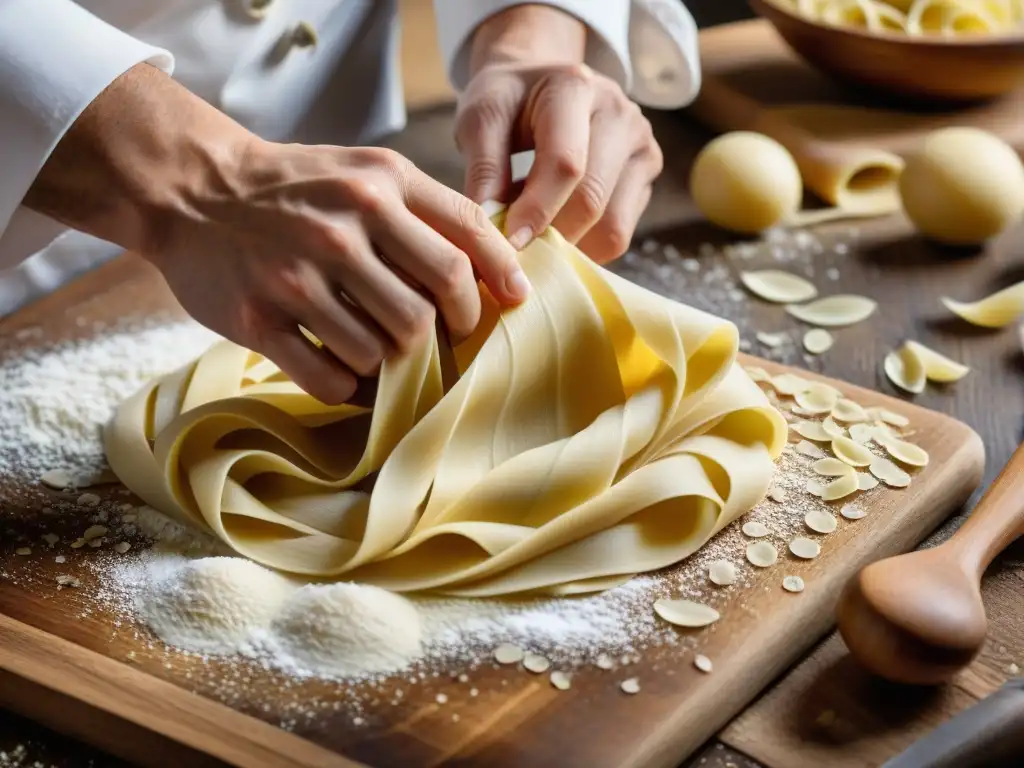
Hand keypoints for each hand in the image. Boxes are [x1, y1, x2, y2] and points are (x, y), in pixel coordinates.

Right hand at [153, 141, 528, 404]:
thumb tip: (498, 265)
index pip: (466, 236)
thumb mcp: (364, 170)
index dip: (500, 277)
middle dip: (450, 332)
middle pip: (431, 306)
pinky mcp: (260, 319)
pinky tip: (341, 368)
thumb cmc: (296, 186)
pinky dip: (347, 386)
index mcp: (379, 183)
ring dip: (391, 360)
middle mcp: (342, 226)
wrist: (192, 189)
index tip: (514, 302)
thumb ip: (426, 208)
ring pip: (383, 350)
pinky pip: (330, 379)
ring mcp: (298, 276)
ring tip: (378, 345)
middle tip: (443, 336)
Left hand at [455, 6, 663, 263]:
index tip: (508, 243)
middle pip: (592, 199)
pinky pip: (620, 233)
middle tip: (517, 253)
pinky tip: (558, 233)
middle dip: (550, 236)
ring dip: (570, 247)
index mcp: (575, 88)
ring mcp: (641, 144)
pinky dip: (586, 247)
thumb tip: (490, 227)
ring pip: (612, 226)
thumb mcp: (481, 119)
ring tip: (536, 240)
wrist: (541, 85)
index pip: (566, 163)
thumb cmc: (508, 103)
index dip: (537, 210)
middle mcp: (620, 113)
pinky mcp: (646, 174)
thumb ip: (484, 168)